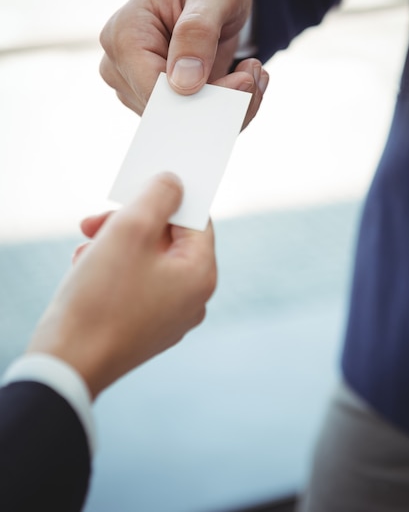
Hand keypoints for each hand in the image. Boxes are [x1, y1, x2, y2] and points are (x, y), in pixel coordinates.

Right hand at [27, 173, 216, 398]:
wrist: (67, 364)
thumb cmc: (100, 296)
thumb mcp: (130, 228)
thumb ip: (159, 196)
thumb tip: (174, 183)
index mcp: (201, 275)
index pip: (196, 219)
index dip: (166, 199)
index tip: (135, 191)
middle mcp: (193, 299)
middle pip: (168, 240)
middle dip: (129, 224)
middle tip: (93, 221)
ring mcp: (170, 318)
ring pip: (147, 261)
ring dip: (115, 245)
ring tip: (84, 249)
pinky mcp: (145, 329)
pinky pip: (136, 285)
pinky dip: (113, 270)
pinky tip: (86, 270)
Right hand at [99, 0, 268, 128]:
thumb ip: (198, 30)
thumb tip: (183, 84)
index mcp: (123, 34)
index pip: (154, 90)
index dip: (201, 96)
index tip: (244, 80)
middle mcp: (121, 67)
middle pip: (170, 113)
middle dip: (222, 101)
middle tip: (255, 74)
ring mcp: (136, 89)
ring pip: (185, 122)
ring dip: (229, 105)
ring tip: (252, 72)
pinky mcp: (158, 103)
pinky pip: (194, 121)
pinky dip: (226, 107)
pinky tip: (243, 81)